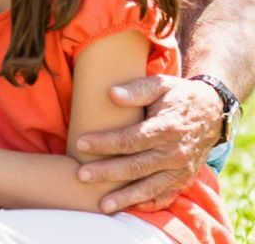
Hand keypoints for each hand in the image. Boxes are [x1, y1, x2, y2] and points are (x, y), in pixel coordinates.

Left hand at [74, 75, 222, 212]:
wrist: (212, 112)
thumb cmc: (178, 96)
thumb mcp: (161, 84)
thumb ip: (137, 89)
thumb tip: (111, 94)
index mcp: (166, 128)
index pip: (130, 139)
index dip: (105, 143)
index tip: (80, 144)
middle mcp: (174, 153)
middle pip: (136, 166)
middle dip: (107, 172)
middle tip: (81, 175)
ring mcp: (180, 170)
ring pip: (150, 187)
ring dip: (125, 197)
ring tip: (102, 205)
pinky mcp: (183, 179)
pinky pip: (165, 196)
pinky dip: (148, 204)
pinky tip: (129, 207)